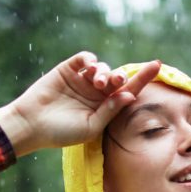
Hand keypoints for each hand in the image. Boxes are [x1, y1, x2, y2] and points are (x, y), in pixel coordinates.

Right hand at [0, 51, 160, 155]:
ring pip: (102, 67)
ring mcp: (82, 80)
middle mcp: (96, 93)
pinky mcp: (68, 69)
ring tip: (97, 82)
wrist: (32, 125)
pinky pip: (84, 58)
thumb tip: (130, 96)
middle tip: (117, 81)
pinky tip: (88, 68)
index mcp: (105, 108)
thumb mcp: (91, 127)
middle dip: (120, 77)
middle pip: (117, 78)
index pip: (128, 91)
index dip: (143, 79)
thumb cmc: (61, 132)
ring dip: (104, 71)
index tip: (158, 65)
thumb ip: (110, 111)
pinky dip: (90, 60)